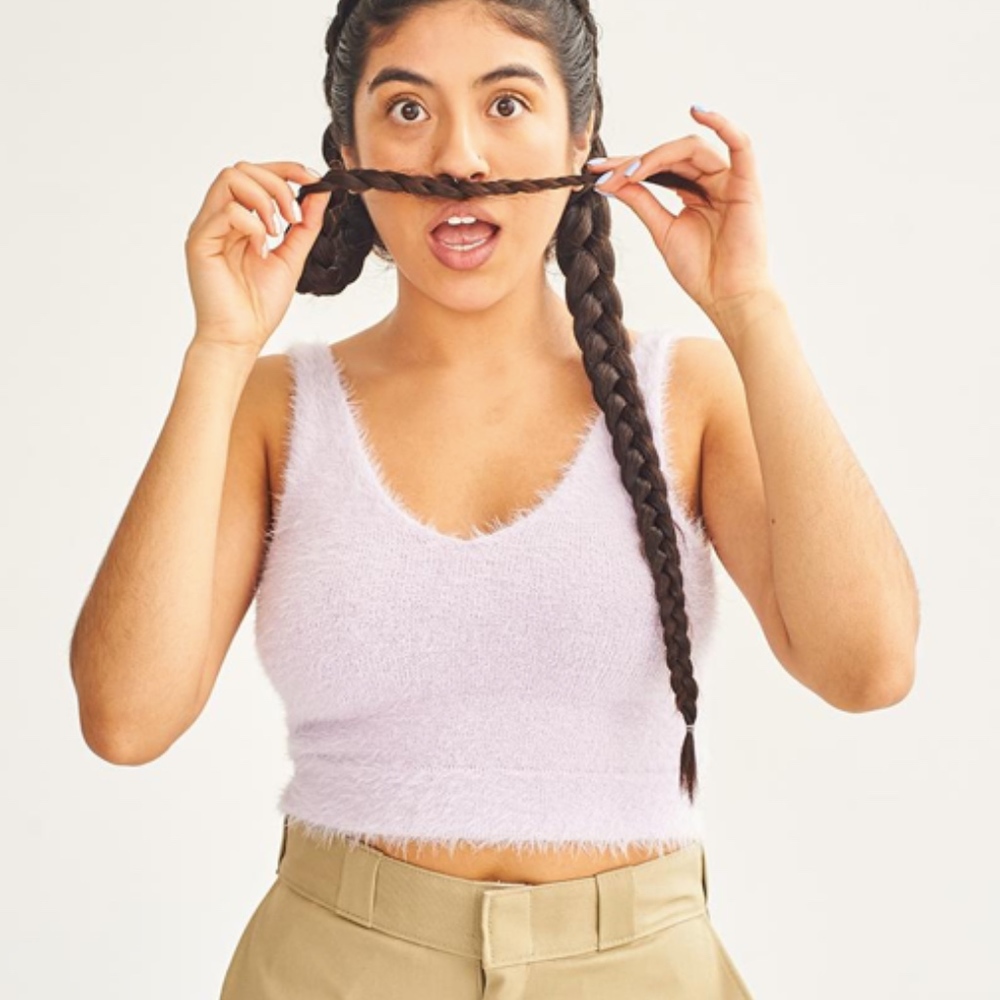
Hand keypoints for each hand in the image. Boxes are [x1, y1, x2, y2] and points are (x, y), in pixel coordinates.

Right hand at [184, 161, 331, 352]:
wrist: (241, 339)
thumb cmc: (259, 305)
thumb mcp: (292, 257)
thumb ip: (304, 225)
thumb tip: (320, 192)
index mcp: (238, 220)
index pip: (255, 174)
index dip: (285, 169)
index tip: (313, 179)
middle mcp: (218, 218)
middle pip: (242, 168)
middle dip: (278, 184)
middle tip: (294, 218)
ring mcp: (207, 228)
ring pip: (230, 178)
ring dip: (265, 200)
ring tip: (277, 233)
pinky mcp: (199, 242)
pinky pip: (228, 211)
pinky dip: (253, 226)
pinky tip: (261, 252)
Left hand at [585, 107, 775, 326]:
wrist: (727, 298)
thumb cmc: (701, 271)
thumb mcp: (662, 231)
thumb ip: (641, 202)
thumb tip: (611, 181)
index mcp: (692, 192)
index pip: (657, 168)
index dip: (626, 167)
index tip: (594, 171)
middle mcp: (711, 182)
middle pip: (671, 155)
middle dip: (635, 161)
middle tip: (604, 172)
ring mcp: (729, 181)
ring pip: (692, 149)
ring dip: (658, 155)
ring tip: (630, 171)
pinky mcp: (747, 184)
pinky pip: (740, 145)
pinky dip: (723, 124)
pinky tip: (699, 110)